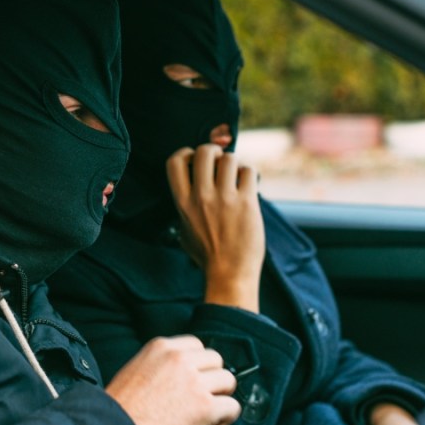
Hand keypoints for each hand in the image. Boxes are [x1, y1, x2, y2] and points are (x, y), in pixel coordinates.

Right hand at [106, 335, 240, 424]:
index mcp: (161, 347)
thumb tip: (187, 371)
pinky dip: (225, 418)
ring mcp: (194, 382)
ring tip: (205, 413)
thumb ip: (162, 364)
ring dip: (220, 397)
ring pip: (228, 380)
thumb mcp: (137, 369)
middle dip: (211, 379)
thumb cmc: (122, 408)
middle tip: (199, 399)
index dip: (197, 365)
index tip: (191, 381)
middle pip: (216, 360)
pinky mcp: (204, 407)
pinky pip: (232, 407)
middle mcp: (180, 359)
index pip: (196, 345)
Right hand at [166, 144, 264, 311]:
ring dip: (233, 163)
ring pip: (229, 158)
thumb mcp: (184, 232)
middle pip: (203, 152)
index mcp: (182, 203)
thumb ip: (184, 211)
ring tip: (236, 175)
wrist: (229, 274)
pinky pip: (249, 171)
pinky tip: (248, 184)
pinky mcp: (246, 202)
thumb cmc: (207, 256)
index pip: (175, 162)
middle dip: (213, 151)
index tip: (194, 159)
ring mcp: (224, 199)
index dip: (186, 153)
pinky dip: (249, 174)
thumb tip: (186, 198)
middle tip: (219, 161)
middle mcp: (201, 197)